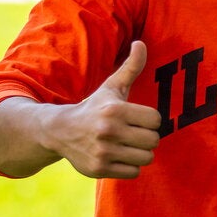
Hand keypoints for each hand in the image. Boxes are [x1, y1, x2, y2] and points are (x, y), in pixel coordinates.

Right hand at [48, 41, 161, 178]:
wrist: (60, 131)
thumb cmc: (95, 107)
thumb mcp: (112, 86)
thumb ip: (131, 67)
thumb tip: (141, 43)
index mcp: (115, 110)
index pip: (156, 120)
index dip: (149, 120)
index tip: (137, 118)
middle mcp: (108, 131)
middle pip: (153, 140)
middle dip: (146, 137)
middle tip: (133, 133)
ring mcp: (102, 152)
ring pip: (146, 158)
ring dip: (140, 153)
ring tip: (127, 145)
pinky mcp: (98, 169)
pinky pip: (133, 173)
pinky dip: (130, 167)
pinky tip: (117, 157)